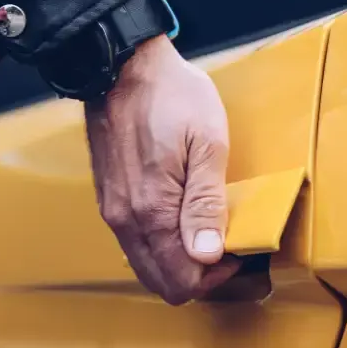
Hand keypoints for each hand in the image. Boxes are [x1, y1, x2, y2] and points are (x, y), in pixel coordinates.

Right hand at [85, 34, 239, 304]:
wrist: (122, 66)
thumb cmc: (172, 96)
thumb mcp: (207, 144)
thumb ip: (205, 205)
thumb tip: (208, 256)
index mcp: (152, 211)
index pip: (182, 281)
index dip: (216, 277)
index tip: (238, 252)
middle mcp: (125, 219)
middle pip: (161, 282)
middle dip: (197, 277)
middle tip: (226, 249)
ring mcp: (112, 210)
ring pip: (145, 264)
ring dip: (177, 262)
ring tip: (206, 232)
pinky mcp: (108, 198)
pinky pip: (134, 242)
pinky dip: (159, 244)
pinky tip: (180, 218)